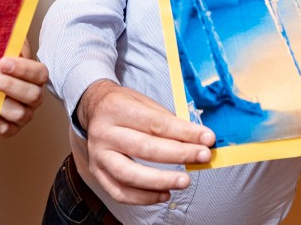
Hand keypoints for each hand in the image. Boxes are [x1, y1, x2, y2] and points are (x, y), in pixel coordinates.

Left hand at [0, 40, 46, 136]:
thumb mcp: (3, 48)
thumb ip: (8, 39)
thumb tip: (7, 22)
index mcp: (35, 76)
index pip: (39, 73)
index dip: (23, 68)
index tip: (2, 61)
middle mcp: (34, 96)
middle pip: (32, 95)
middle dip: (8, 85)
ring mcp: (24, 114)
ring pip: (21, 114)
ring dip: (1, 104)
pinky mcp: (11, 128)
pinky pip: (8, 130)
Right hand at [76, 80, 214, 204]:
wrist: (93, 108)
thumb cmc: (123, 105)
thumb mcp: (143, 102)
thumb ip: (167, 120)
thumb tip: (196, 139)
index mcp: (117, 109)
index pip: (155, 123)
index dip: (184, 132)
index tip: (206, 138)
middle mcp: (104, 132)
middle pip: (144, 148)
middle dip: (179, 154)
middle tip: (202, 157)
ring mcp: (98, 154)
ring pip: (130, 175)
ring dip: (161, 180)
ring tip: (184, 181)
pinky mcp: (96, 172)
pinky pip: (120, 192)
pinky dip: (143, 198)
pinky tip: (163, 194)